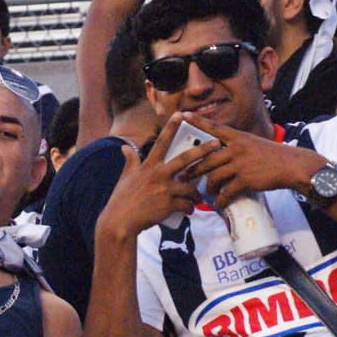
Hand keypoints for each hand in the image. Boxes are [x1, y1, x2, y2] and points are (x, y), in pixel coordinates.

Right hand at [95, 114, 210, 240]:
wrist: (120, 222)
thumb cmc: (121, 200)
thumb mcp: (125, 177)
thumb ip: (129, 161)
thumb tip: (125, 146)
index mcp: (147, 166)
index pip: (161, 142)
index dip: (171, 127)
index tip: (180, 114)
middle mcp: (157, 174)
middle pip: (185, 159)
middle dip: (203, 150)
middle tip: (216, 144)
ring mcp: (164, 189)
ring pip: (190, 187)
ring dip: (196, 194)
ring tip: (198, 198)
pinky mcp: (168, 205)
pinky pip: (186, 205)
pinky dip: (189, 208)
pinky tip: (189, 212)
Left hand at [179, 113, 323, 208]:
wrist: (292, 166)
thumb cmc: (274, 156)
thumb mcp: (254, 144)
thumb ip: (237, 147)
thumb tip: (222, 155)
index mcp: (238, 137)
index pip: (214, 127)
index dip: (198, 121)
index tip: (183, 114)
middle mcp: (236, 148)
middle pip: (207, 158)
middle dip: (193, 168)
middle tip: (183, 175)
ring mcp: (240, 164)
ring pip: (213, 176)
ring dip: (207, 187)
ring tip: (205, 192)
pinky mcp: (245, 179)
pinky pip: (226, 192)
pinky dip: (220, 200)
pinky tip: (218, 204)